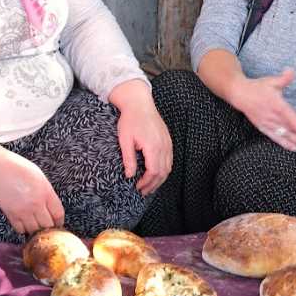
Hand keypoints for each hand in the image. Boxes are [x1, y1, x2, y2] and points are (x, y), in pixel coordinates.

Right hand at [0, 133, 64, 234]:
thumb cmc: (18, 168)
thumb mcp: (41, 178)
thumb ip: (47, 193)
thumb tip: (51, 206)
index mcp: (46, 193)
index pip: (58, 214)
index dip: (59, 221)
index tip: (58, 223)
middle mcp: (36, 204)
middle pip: (48, 226)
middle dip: (49, 228)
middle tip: (48, 228)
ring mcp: (23, 211)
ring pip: (34, 231)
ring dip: (36, 230)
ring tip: (36, 227)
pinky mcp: (11, 215)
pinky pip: (20, 229)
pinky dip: (24, 229)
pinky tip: (24, 224)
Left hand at [111, 79, 172, 194]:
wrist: (139, 103)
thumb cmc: (130, 120)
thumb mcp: (125, 140)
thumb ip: (128, 159)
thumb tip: (130, 175)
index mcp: (153, 146)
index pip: (154, 171)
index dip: (146, 182)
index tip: (138, 187)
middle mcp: (163, 146)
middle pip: (163, 172)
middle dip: (153, 184)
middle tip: (143, 191)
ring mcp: (168, 143)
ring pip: (168, 167)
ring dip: (160, 179)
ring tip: (150, 186)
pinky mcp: (168, 140)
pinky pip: (170, 159)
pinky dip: (164, 169)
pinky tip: (156, 173)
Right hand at [232, 68, 295, 150]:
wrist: (240, 94)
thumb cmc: (257, 87)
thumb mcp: (272, 81)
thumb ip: (284, 78)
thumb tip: (292, 71)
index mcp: (277, 106)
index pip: (293, 120)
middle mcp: (273, 117)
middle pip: (292, 129)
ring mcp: (268, 124)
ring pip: (285, 135)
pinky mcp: (263, 127)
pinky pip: (275, 138)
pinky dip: (285, 144)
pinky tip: (294, 148)